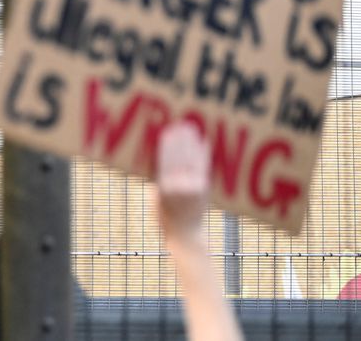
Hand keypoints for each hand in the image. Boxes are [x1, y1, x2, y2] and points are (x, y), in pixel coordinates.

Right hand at [155, 122, 208, 245]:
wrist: (186, 236)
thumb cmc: (165, 218)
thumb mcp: (155, 198)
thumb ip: (159, 180)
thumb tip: (161, 158)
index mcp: (163, 189)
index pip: (165, 161)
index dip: (167, 145)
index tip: (168, 131)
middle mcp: (179, 187)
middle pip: (180, 158)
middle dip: (180, 140)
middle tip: (181, 124)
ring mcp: (194, 188)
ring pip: (192, 160)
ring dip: (192, 143)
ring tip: (191, 128)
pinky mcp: (205, 189)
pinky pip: (204, 167)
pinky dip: (204, 154)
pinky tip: (204, 142)